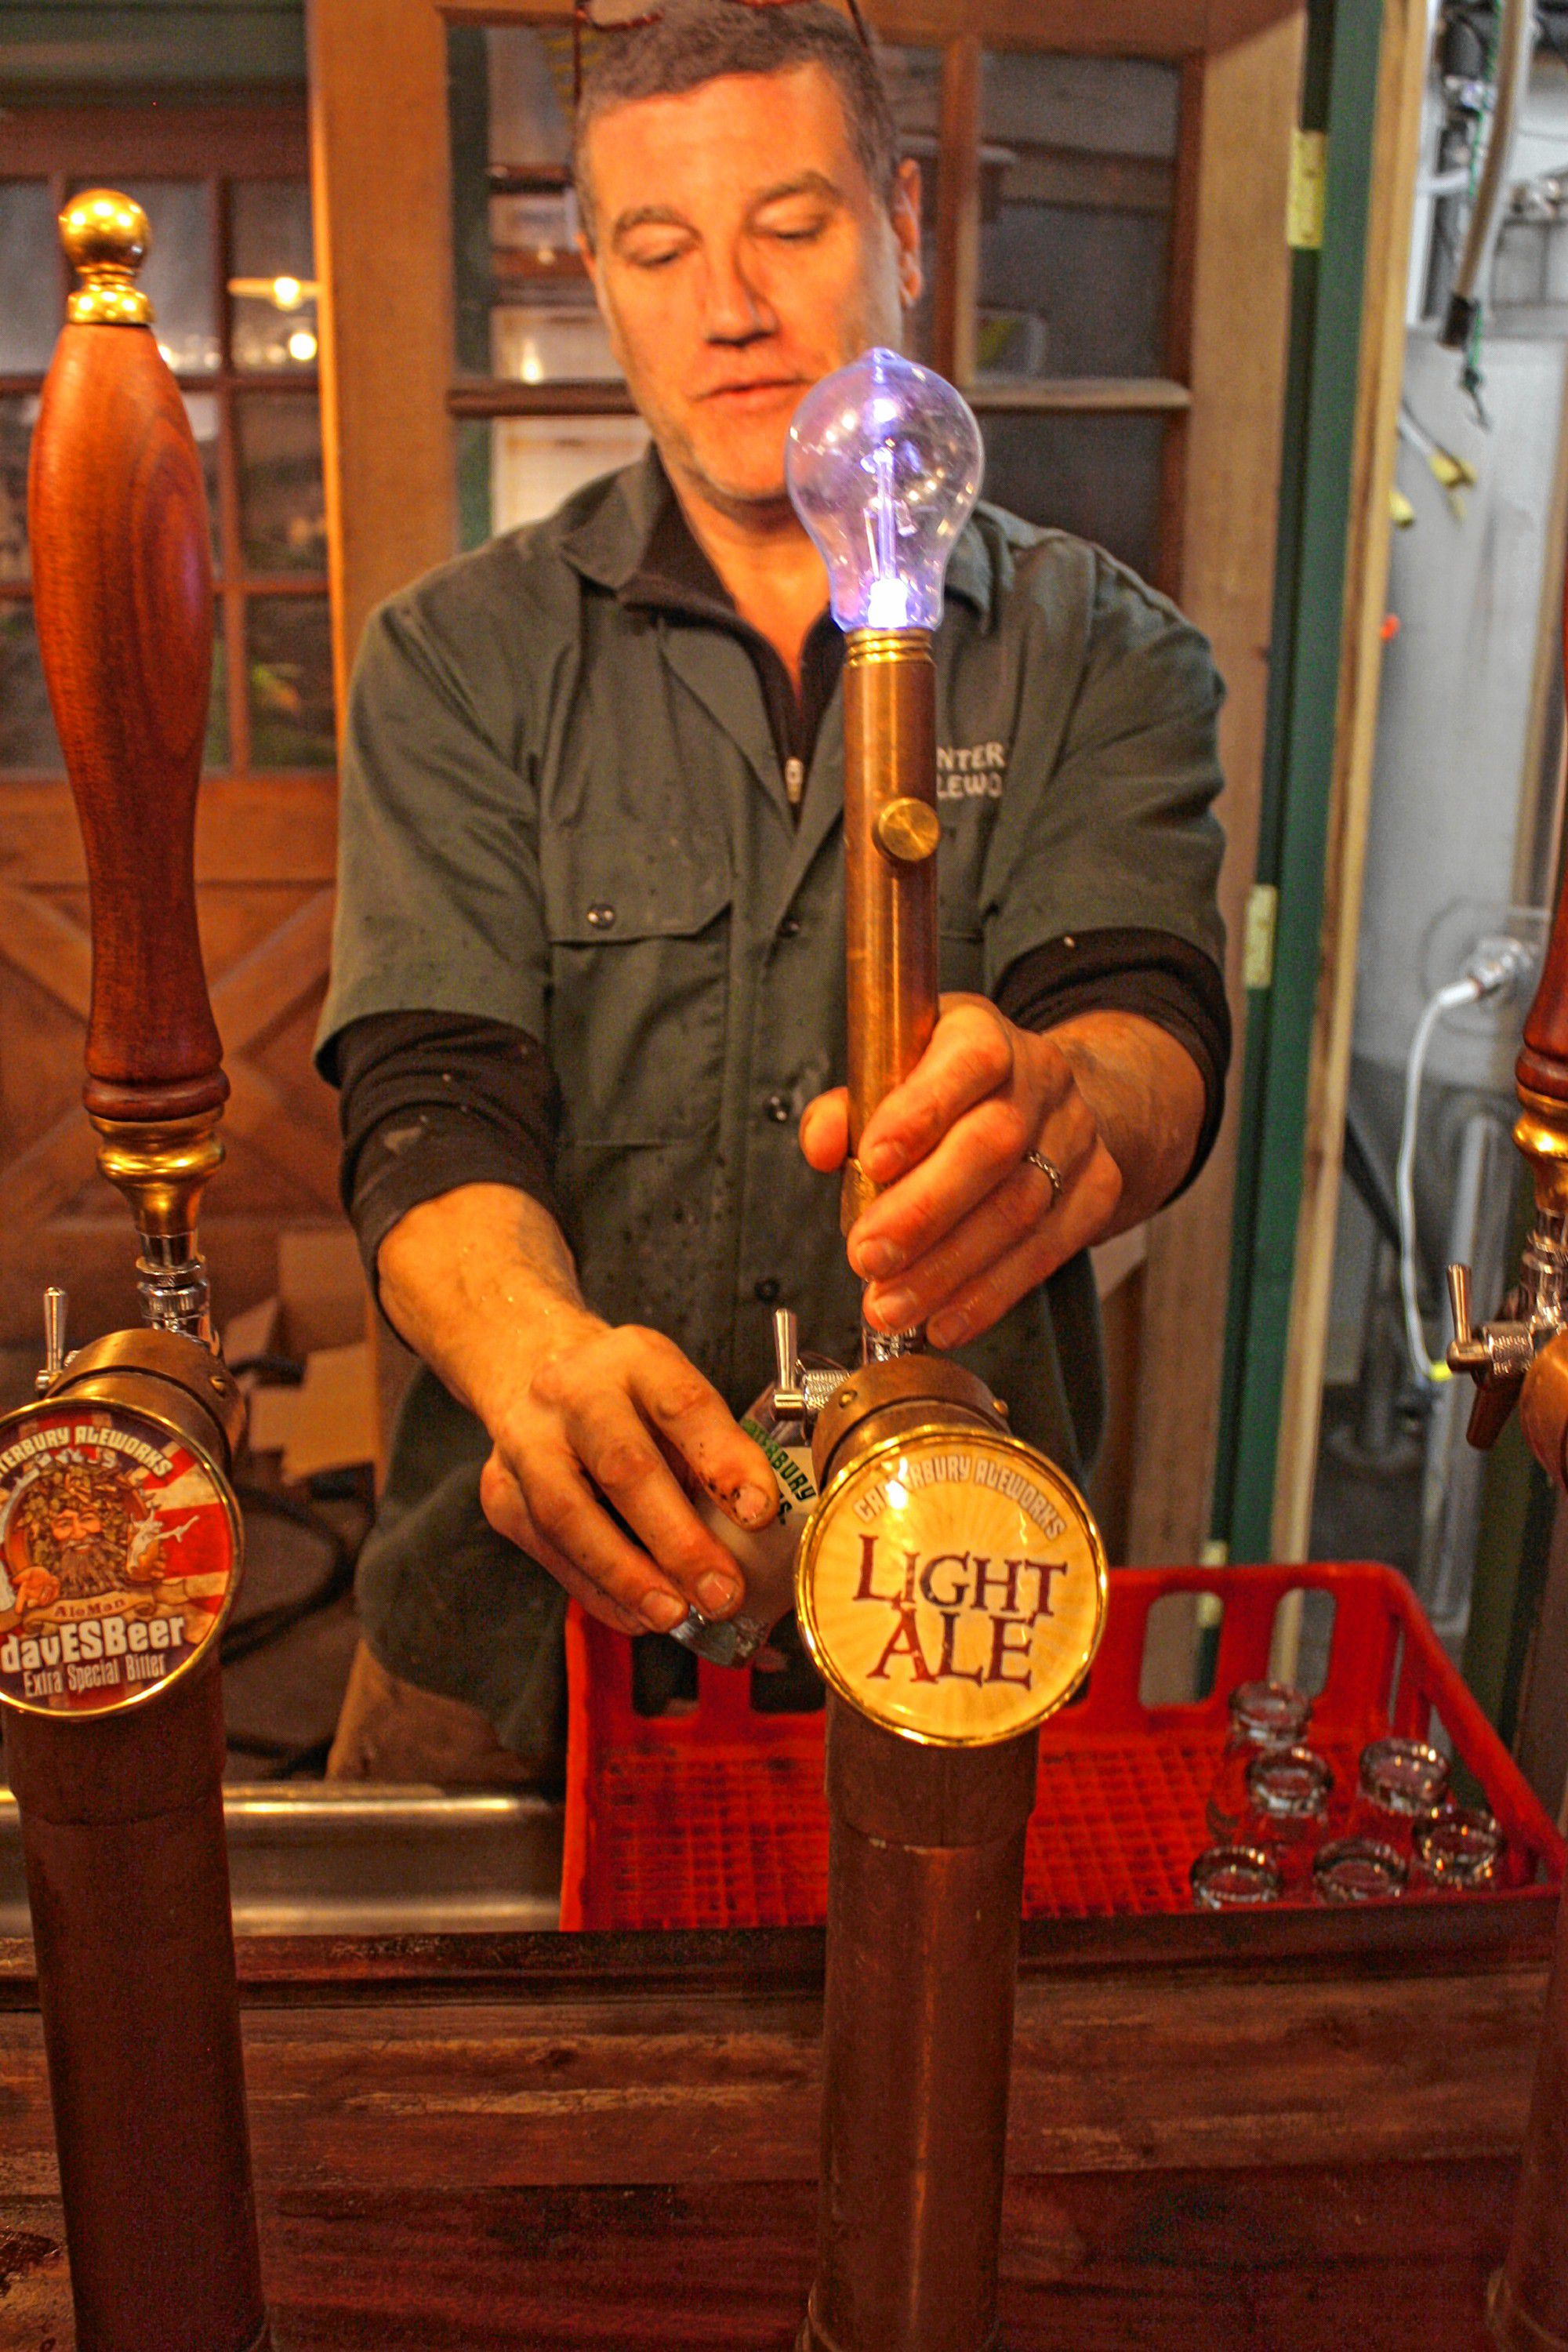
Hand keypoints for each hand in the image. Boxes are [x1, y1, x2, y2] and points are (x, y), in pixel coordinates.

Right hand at [477, 1313, 779, 1637]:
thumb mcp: (674, 1395)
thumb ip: (710, 1454)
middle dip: (677, 1539)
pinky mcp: (501, 1491)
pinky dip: (596, 1591)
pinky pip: (549, 1551)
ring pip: (569, 1515)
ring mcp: (527, 1441)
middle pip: (624, 1467)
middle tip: (721, 1592)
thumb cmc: (625, 1396)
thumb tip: (757, 1537)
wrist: (529, 1364)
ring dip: (627, 1576)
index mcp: (638, 1359)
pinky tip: (636, 1614)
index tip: (760, 1512)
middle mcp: (576, 1393)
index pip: (684, 1406)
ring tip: (674, 1614)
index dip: (724, 1461)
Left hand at [798, 995, 1122, 1350]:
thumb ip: (851, 1105)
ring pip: (1019, 1209)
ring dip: (947, 1269)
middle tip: (867, 1256)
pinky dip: (989, 1295)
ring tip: (890, 1304)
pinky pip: (1046, 1252)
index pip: (967, 1061)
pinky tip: (944, 1320)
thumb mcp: (898, 1072)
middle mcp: (1040, 1080)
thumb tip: (822, 1144)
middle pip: (993, 1145)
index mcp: (984, 1036)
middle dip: (923, 1211)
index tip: (872, 1160)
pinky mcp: (1096, 1193)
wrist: (1050, 1102)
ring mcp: (1075, 1138)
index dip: (921, 1110)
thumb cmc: (955, 1091)